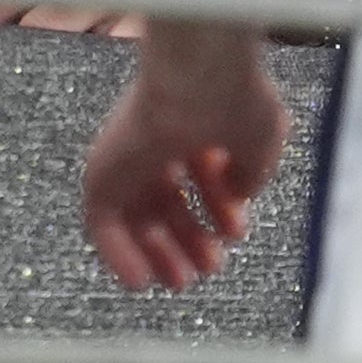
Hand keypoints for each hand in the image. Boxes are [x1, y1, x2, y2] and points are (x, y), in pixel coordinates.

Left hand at [81, 28, 288, 293]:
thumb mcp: (260, 142)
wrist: (198, 79)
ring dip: (159, 252)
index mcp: (191, 124)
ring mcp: (125, 156)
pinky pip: (103, 225)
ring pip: (136, 215)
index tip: (235, 234)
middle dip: (189, 237)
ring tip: (183, 281)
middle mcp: (155, 139)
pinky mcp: (101, 174)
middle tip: (210, 268)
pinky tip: (142, 282)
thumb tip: (239, 196)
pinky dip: (119, 255)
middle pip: (166, 200)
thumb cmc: (234, 101)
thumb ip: (250, 174)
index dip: (218, 209)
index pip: (198, 175)